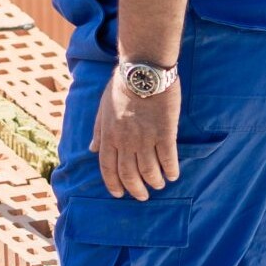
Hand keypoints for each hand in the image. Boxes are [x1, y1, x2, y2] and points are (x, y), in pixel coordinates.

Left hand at [91, 70, 181, 200]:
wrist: (143, 70)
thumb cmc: (121, 86)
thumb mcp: (103, 107)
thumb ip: (98, 130)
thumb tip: (91, 149)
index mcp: (109, 135)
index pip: (107, 168)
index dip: (113, 184)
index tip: (119, 194)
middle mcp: (125, 141)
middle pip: (129, 175)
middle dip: (135, 189)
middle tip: (143, 196)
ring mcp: (145, 138)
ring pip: (149, 170)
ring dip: (154, 181)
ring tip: (160, 184)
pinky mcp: (165, 132)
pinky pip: (168, 159)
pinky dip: (170, 170)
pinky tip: (173, 174)